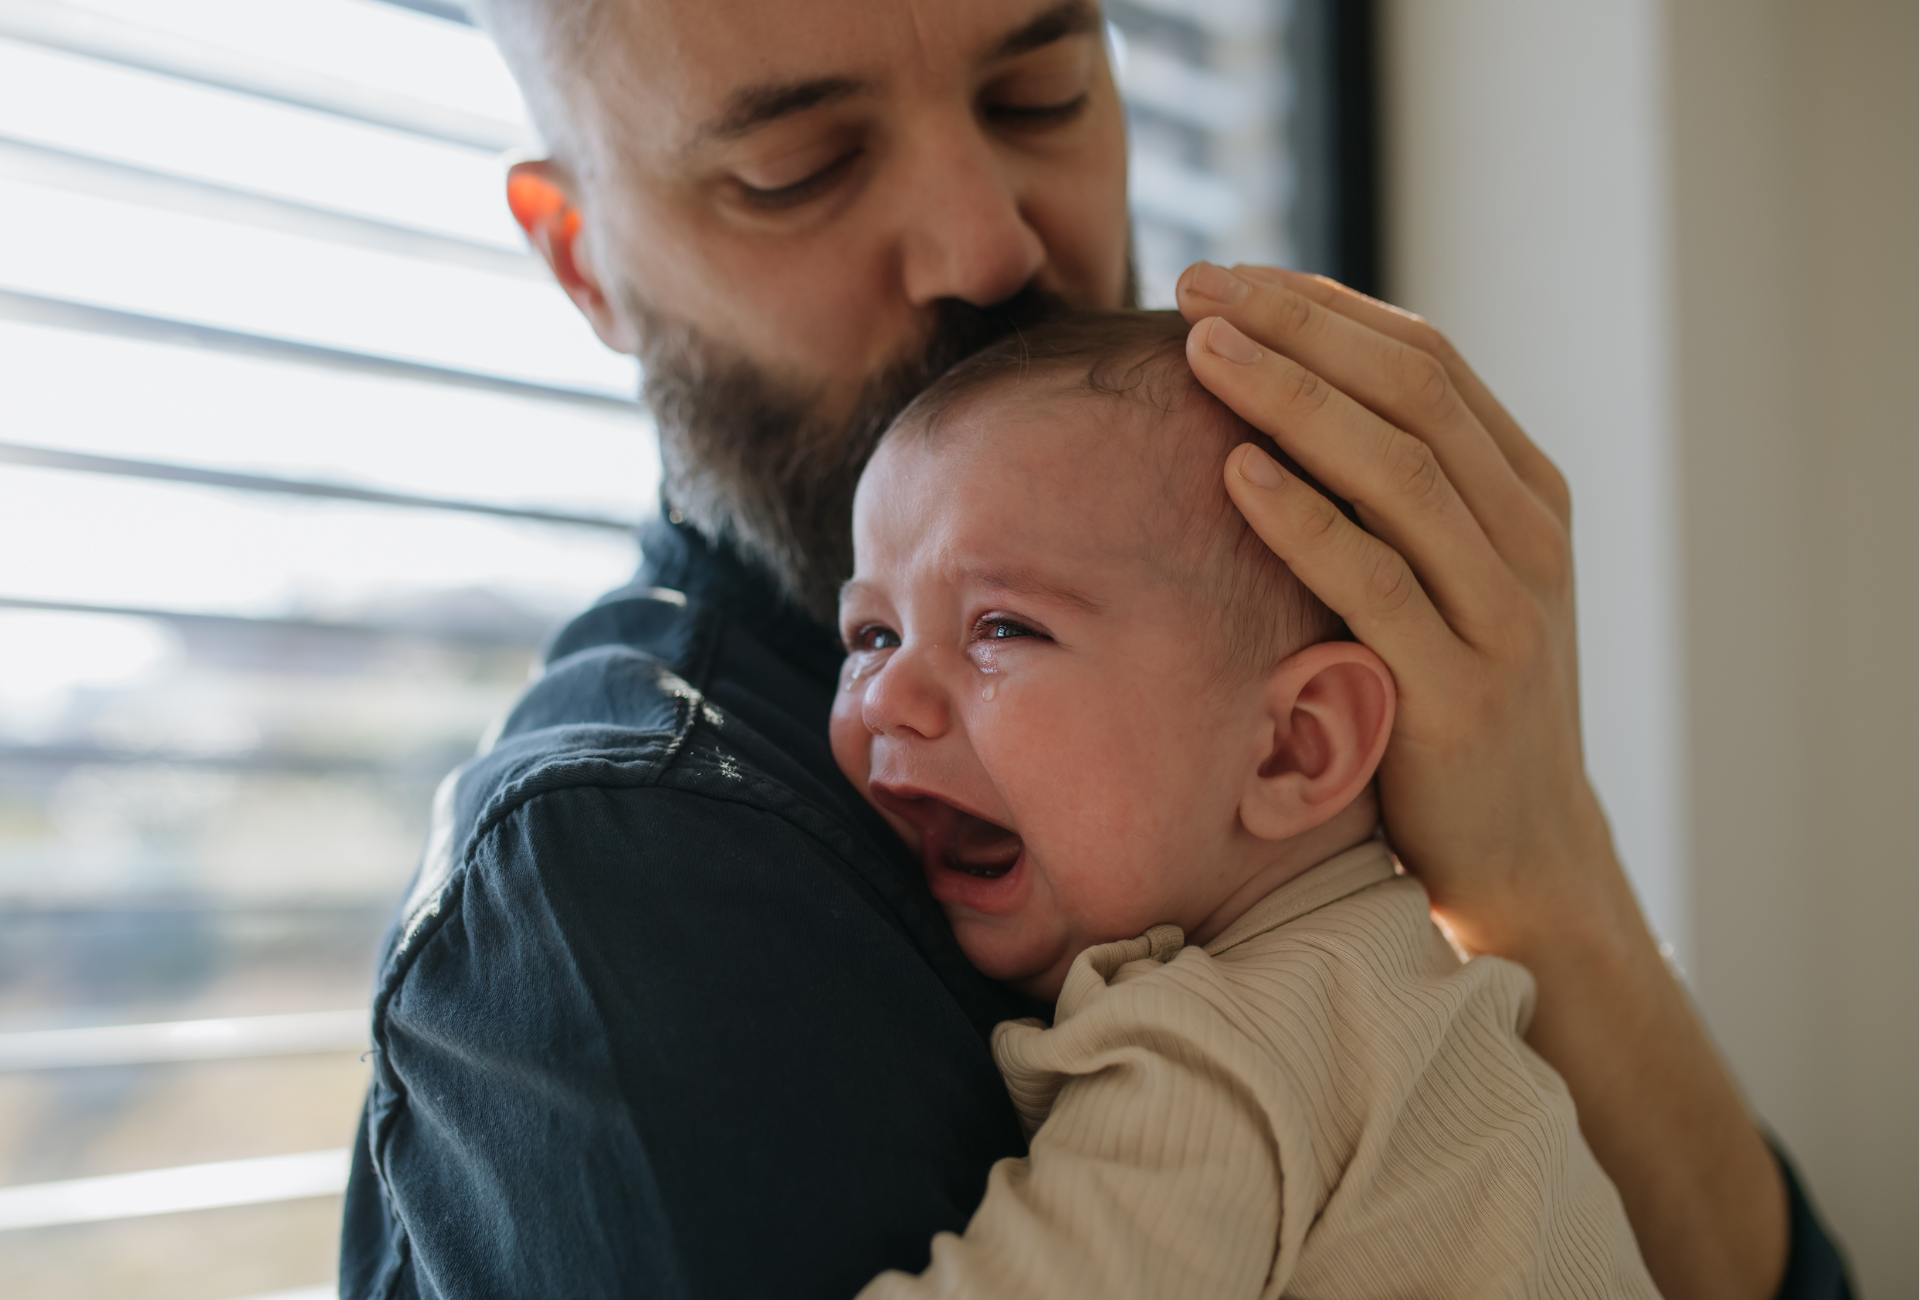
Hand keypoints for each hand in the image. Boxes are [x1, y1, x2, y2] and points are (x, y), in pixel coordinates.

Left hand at [1173, 261, 1610, 963]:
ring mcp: (1506, 610)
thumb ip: (1395, 494)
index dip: (1325, 307)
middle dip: (1297, 326)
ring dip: (1291, 397)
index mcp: (1525, 491)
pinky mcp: (1462, 689)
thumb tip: (1283, 390)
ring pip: (1398, 469)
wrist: (1520, 849)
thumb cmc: (1450, 696)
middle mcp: (1528, 534)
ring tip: (1200, 350)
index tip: (1230, 276)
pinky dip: (1303, 519)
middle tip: (1197, 286)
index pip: (1426, 358)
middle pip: (1411, 389)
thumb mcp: (1445, 578)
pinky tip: (1233, 471)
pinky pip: (1375, 581)